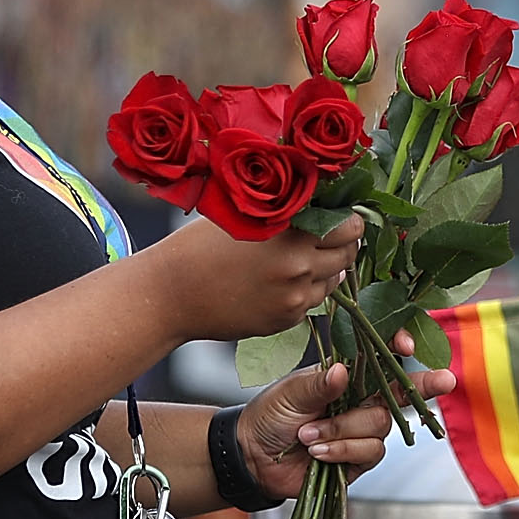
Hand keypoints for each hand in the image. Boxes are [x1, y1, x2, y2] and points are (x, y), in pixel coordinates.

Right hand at [147, 213, 364, 341]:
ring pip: (333, 280)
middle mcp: (298, 269)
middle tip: (331, 234)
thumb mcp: (242, 216)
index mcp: (289, 236)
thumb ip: (284, 210)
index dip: (348, 220)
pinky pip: (311, 301)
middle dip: (343, 243)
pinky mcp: (285, 320)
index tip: (343, 215)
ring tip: (303, 256)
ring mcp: (294, 299)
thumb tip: (321, 197)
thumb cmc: (199, 247)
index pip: (347, 227)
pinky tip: (282, 279)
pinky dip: (305, 290)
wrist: (170, 294)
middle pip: (347, 255)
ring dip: (326, 268)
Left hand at [233, 336, 461, 498]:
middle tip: (446, 380)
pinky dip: (342, 450)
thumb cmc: (270, 415)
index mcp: (347, 375)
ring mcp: (362, 430)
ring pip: (380, 426)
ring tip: (310, 435)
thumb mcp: (291, 392)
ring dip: (344, 430)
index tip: (409, 345)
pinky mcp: (359, 459)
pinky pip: (369, 452)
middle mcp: (361, 400)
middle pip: (401, 392)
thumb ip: (319, 383)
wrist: (253, 456)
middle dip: (424, 385)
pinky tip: (319, 451)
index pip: (382, 358)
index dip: (399, 349)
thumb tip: (343, 371)